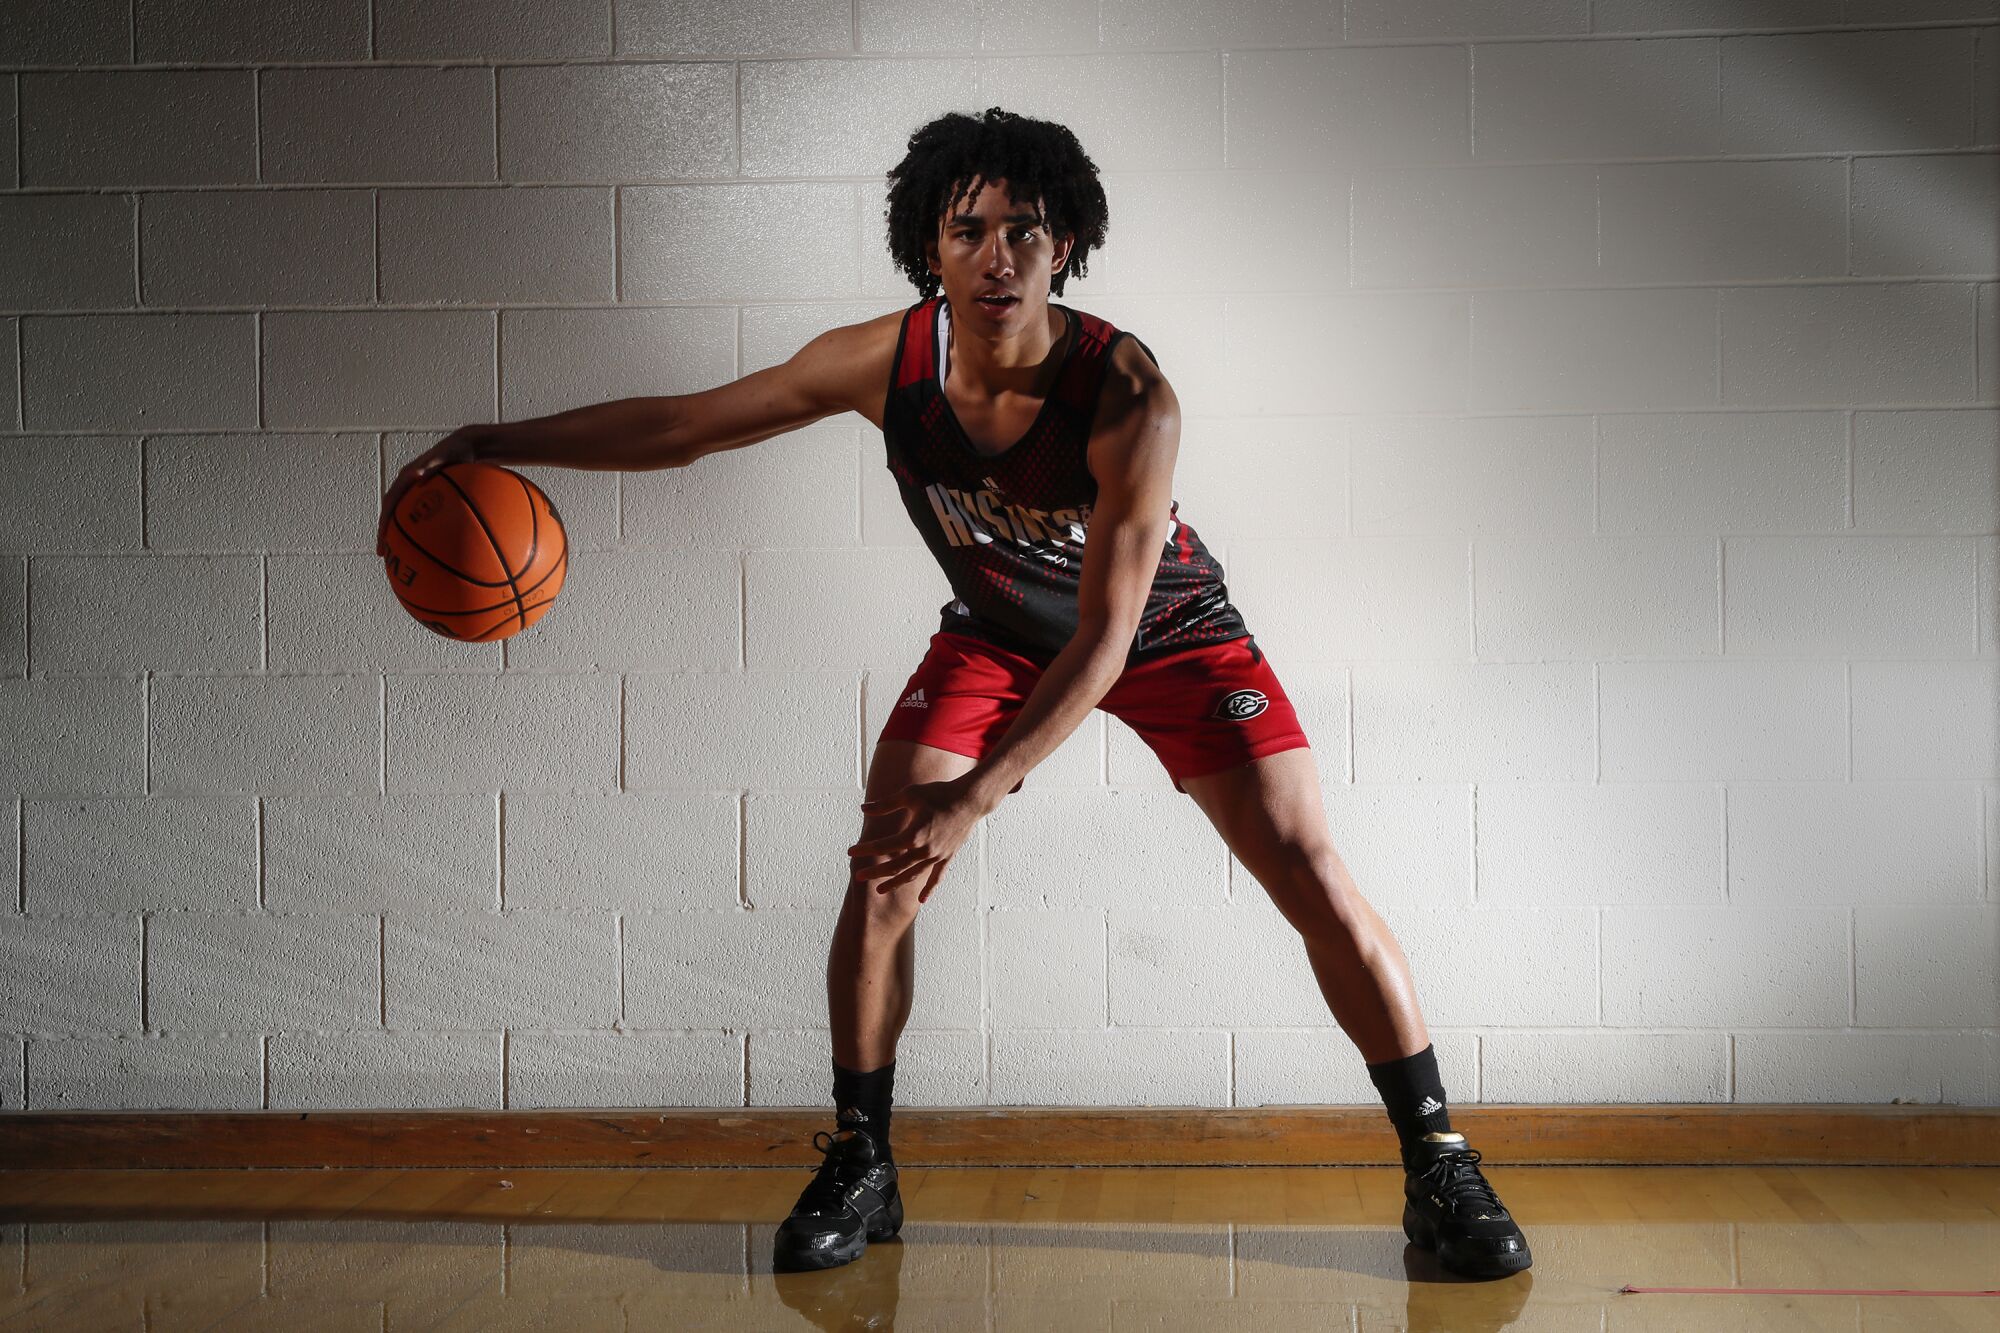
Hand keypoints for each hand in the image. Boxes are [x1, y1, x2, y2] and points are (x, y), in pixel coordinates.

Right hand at [376, 425, 492, 557]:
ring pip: (401, 515)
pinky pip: (417, 514)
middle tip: (383, 553)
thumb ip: (431, 465)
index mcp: (407, 477)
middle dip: (384, 533)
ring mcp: (416, 490)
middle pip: (390, 512)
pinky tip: (426, 545)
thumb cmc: (457, 450)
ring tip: (397, 554)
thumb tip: (417, 475)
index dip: (384, 520)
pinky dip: (416, 528)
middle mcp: (407, 485)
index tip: (382, 538)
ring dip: (397, 533)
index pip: (390, 502)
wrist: (465, 445)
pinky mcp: (426, 495)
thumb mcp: (445, 455)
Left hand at [847, 774, 987, 902]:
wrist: (970, 799)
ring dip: (895, 883)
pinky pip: (937, 877)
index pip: (883, 846)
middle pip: (894, 866)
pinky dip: (929, 889)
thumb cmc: (939, 794)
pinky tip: (921, 901)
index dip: (865, 849)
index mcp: (913, 835)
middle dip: (875, 872)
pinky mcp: (947, 856)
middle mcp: (924, 850)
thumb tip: (863, 809)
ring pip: (912, 875)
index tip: (851, 851)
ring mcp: (936, 856)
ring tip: (880, 890)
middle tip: (858, 877)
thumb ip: (885, 805)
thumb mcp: (909, 795)